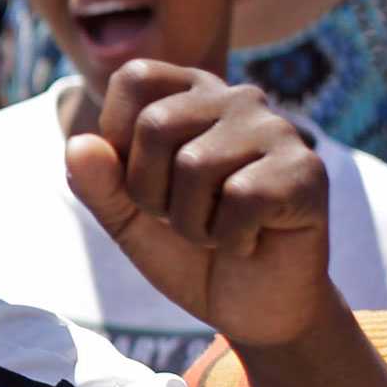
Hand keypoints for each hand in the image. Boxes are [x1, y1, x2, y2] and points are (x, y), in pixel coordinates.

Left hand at [66, 62, 331, 349]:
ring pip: (196, 165)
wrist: (249, 308)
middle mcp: (237, 97)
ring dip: (190, 222)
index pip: (134, 78)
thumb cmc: (185, 249)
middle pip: (156, 124)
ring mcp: (277, 130)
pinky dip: (230, 236)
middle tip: (183, 217)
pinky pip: (242, 197)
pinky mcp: (307, 170)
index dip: (120, 139)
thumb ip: (96, 181)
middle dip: (151, 193)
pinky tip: (250, 241)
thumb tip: (78, 144)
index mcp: (190, 93)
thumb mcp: (124, 217)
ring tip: (217, 230)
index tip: (147, 180)